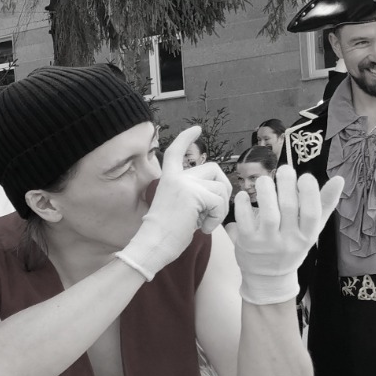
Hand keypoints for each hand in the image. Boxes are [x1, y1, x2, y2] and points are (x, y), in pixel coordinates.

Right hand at [115, 127, 232, 279]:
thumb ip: (193, 193)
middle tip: (215, 210)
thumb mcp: (178, 206)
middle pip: (214, 169)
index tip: (196, 129)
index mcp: (168, 179)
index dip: (186, 138)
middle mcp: (176, 177)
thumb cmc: (165, 235)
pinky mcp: (193, 195)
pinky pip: (219, 202)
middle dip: (223, 189)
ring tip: (205, 223)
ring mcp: (184, 184)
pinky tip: (204, 228)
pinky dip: (217, 218)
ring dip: (220, 209)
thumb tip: (219, 189)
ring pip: (220, 187)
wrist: (152, 246)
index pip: (176, 151)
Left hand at [230, 163, 343, 304]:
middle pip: (289, 209)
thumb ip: (325, 204)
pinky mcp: (247, 244)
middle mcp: (288, 241)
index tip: (305, 176)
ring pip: (268, 215)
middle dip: (286, 185)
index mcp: (307, 236)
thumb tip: (339, 178)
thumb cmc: (292, 245)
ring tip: (264, 179)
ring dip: (266, 193)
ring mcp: (267, 243)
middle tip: (284, 170)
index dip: (310, 193)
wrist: (268, 278)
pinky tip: (244, 195)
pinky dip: (243, 206)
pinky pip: (244, 222)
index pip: (312, 213)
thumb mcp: (311, 230)